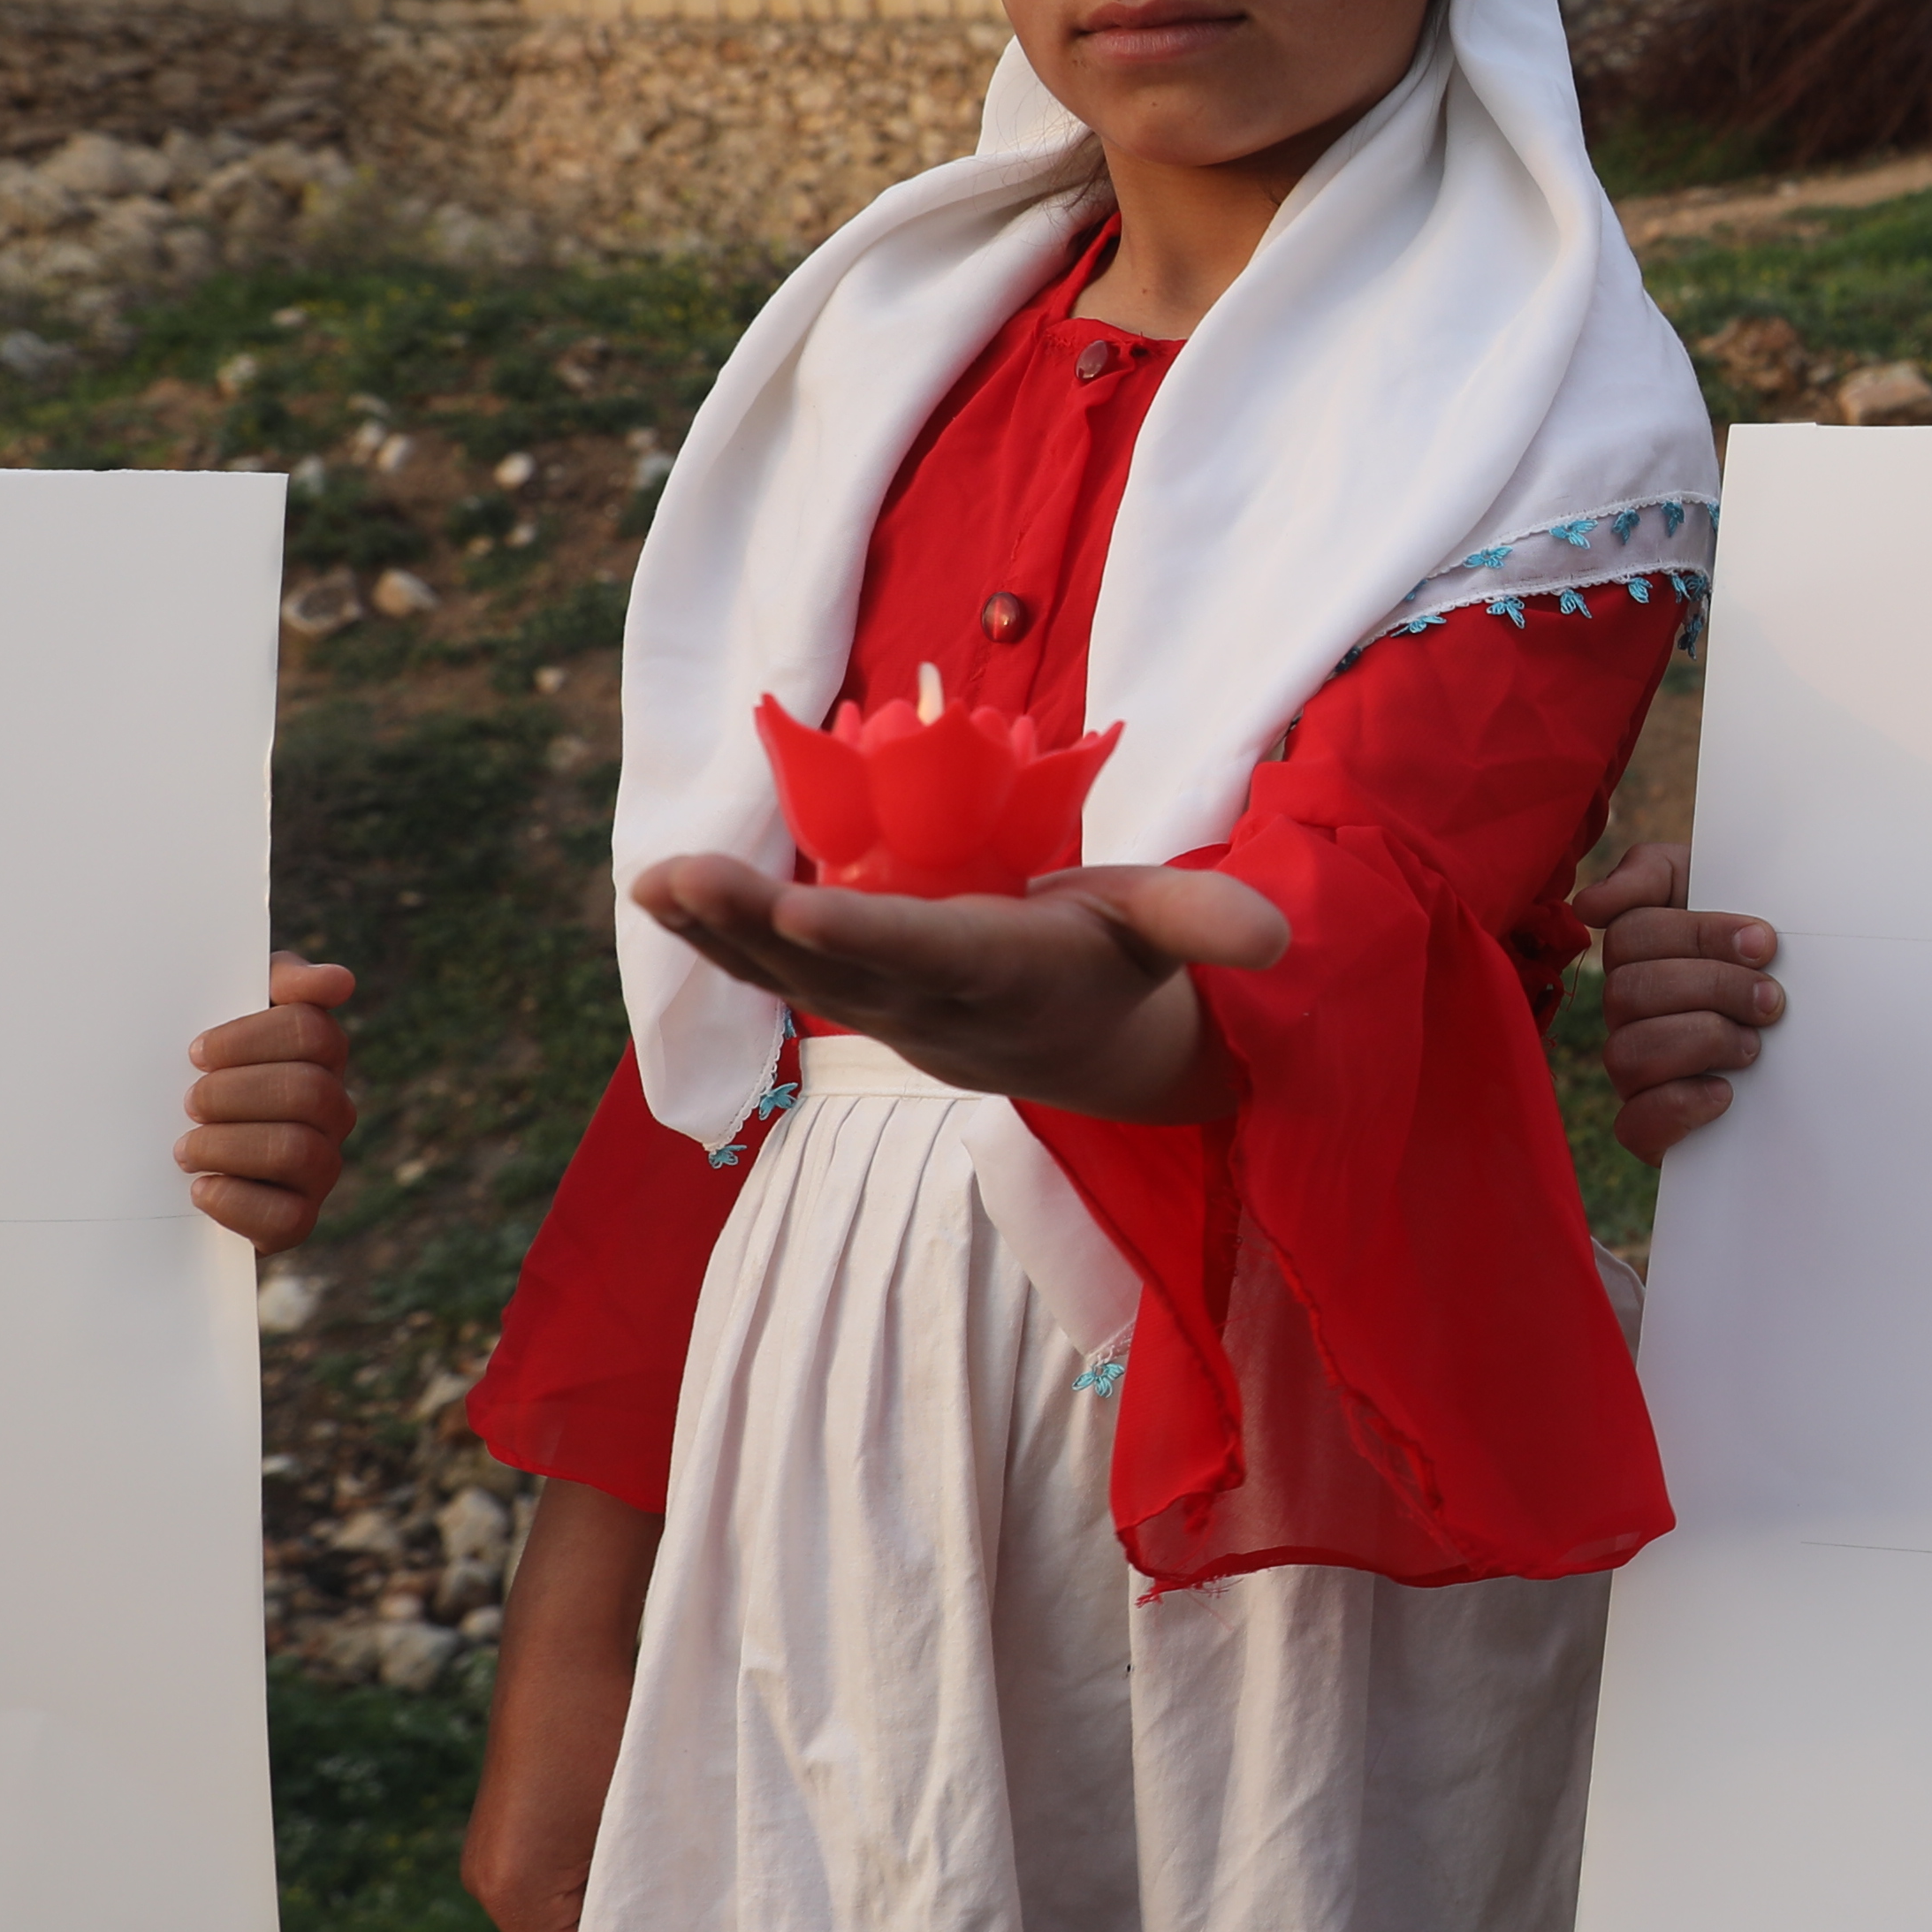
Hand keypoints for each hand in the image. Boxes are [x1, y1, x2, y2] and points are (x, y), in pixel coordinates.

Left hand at [182, 955, 358, 1250]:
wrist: (159, 1149)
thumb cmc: (200, 1068)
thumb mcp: (227, 1010)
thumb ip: (278, 981)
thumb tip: (338, 982)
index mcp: (319, 1056)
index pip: (310, 1030)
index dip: (248, 1039)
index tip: (196, 1052)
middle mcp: (332, 1111)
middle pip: (307, 1090)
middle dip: (232, 1094)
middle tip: (189, 1102)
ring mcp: (321, 1168)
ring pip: (297, 1150)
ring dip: (227, 1146)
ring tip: (186, 1148)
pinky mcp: (296, 1220)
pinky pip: (288, 1218)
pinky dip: (235, 1202)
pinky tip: (201, 1189)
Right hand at [465, 1479, 658, 1931]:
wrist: (567, 1641)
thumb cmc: (606, 1721)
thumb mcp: (638, 1819)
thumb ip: (647, 1896)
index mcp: (515, 1893)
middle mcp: (495, 1885)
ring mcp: (501, 1858)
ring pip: (568, 1924)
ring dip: (625, 1922)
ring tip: (693, 1920)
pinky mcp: (519, 1832)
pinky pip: (565, 1887)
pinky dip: (610, 1888)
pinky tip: (665, 1871)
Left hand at [627, 856, 1288, 1123]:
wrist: (1105, 1055)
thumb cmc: (1133, 964)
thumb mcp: (1172, 931)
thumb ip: (1209, 928)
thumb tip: (1277, 941)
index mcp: (1013, 978)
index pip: (934, 956)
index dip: (866, 939)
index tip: (799, 909)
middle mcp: (940, 1009)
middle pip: (838, 972)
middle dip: (756, 928)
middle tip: (678, 876)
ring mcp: (893, 1017)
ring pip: (796, 980)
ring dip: (720, 934)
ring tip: (654, 881)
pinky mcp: (866, 1006)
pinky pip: (787, 976)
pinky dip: (726, 941)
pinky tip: (669, 898)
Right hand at [1577, 840, 1786, 1164]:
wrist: (1820, 1023)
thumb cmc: (1763, 947)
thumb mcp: (1720, 886)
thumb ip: (1652, 872)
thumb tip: (1591, 904)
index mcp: (1638, 951)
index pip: (1633, 934)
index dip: (1700, 936)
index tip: (1765, 943)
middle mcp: (1627, 1010)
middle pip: (1631, 991)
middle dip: (1712, 989)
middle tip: (1770, 999)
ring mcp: (1635, 1068)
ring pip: (1628, 1054)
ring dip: (1700, 1043)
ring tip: (1753, 1045)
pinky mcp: (1651, 1126)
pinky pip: (1634, 1124)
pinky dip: (1678, 1107)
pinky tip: (1725, 1093)